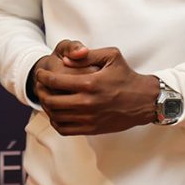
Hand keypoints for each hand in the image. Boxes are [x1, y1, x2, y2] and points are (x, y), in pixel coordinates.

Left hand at [35, 45, 159, 134]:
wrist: (144, 101)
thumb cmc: (126, 76)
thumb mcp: (111, 56)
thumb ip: (87, 55)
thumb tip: (65, 60)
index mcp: (90, 83)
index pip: (55, 81)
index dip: (42, 76)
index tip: (40, 73)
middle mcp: (87, 103)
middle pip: (51, 100)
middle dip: (40, 91)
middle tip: (40, 85)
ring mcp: (89, 118)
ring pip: (56, 116)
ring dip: (46, 106)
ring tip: (46, 97)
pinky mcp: (92, 129)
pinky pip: (65, 129)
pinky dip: (55, 121)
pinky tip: (57, 112)